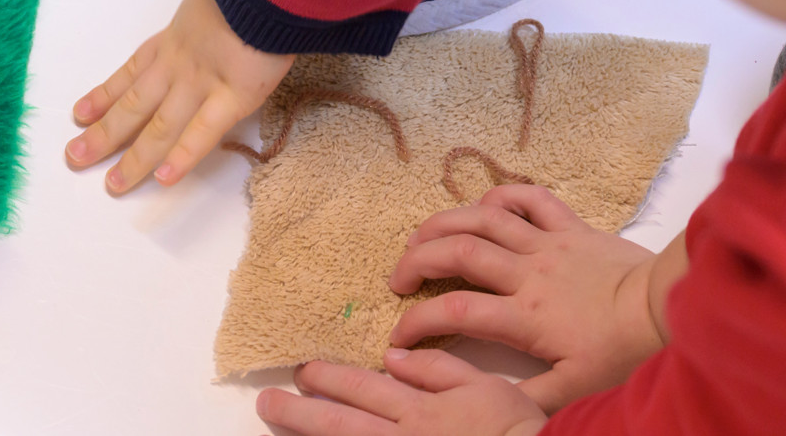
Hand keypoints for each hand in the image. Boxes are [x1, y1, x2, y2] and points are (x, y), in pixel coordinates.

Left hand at [65, 0, 292, 192]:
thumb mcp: (210, 0)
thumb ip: (201, 23)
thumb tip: (206, 33)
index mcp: (172, 41)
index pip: (129, 73)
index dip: (103, 96)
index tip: (79, 114)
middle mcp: (176, 66)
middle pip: (133, 105)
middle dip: (103, 134)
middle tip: (74, 158)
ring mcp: (201, 83)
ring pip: (159, 126)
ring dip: (134, 157)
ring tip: (112, 185)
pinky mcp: (233, 97)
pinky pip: (202, 133)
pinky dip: (181, 158)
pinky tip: (162, 180)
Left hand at [259, 352, 547, 435]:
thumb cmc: (519, 430)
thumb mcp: (485, 387)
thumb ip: (438, 370)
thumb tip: (395, 357)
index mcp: (423, 409)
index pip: (364, 389)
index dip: (330, 379)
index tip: (303, 371)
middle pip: (343, 423)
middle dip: (301, 412)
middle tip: (267, 403)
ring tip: (277, 423)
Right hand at [388, 185, 665, 410]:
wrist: (668, 310)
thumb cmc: (622, 352)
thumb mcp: (576, 389)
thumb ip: (529, 398)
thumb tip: (485, 405)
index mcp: (526, 316)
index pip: (456, 313)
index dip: (417, 323)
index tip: (398, 338)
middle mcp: (528, 272)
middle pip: (457, 253)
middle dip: (416, 261)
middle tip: (397, 279)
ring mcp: (547, 242)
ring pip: (482, 218)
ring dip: (443, 223)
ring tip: (419, 237)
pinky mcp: (569, 225)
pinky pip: (528, 197)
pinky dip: (500, 196)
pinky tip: (482, 208)